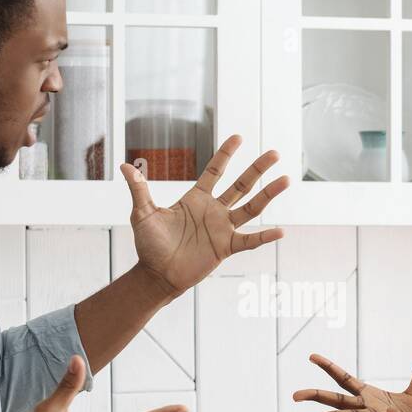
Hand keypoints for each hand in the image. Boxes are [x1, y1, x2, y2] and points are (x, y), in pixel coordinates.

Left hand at [124, 134, 289, 297]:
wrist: (156, 275)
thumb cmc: (149, 245)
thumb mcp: (143, 214)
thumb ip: (139, 189)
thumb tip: (125, 166)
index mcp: (196, 199)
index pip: (215, 171)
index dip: (226, 154)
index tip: (239, 137)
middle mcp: (214, 211)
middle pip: (241, 185)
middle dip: (257, 169)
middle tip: (275, 152)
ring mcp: (222, 229)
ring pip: (251, 208)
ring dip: (268, 194)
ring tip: (286, 179)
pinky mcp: (226, 248)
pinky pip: (249, 241)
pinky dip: (264, 237)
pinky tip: (280, 232)